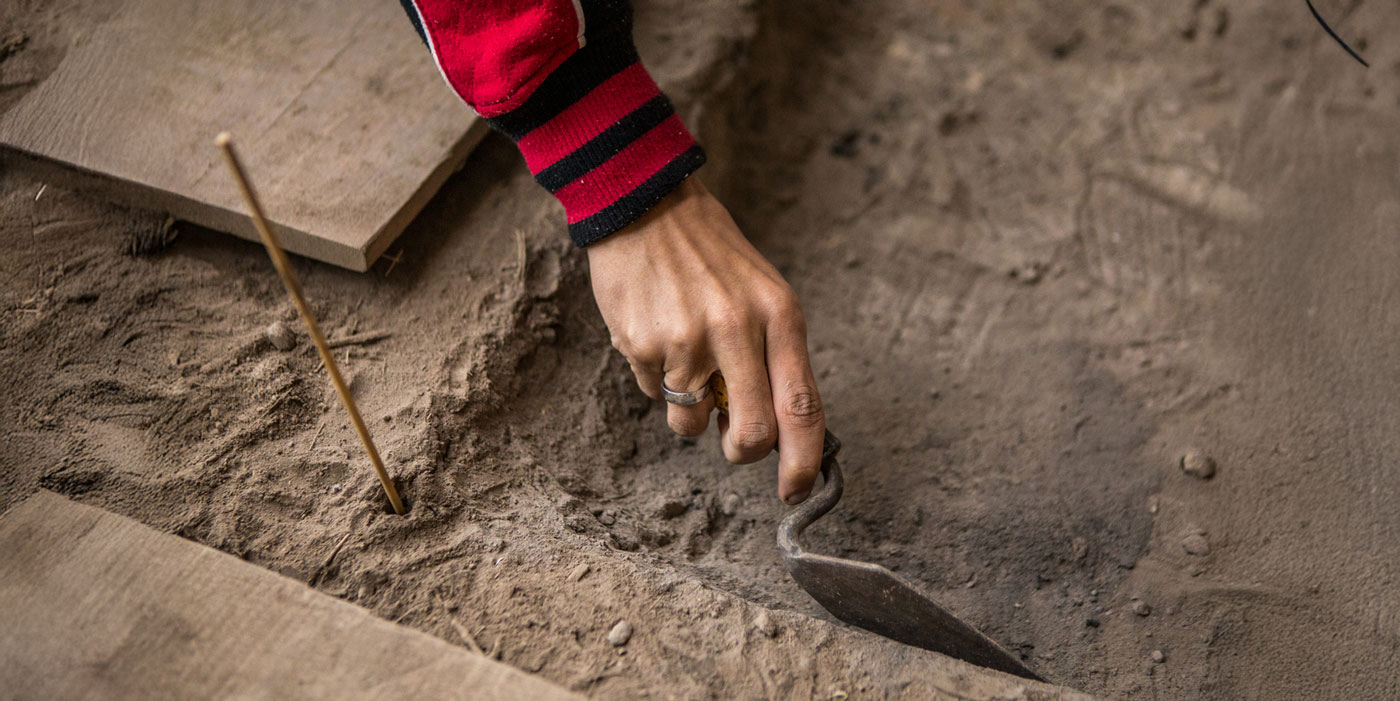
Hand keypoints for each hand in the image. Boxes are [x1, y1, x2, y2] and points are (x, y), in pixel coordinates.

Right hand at [587, 177, 824, 503]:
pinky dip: (655, 379)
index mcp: (780, 314)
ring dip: (687, 410)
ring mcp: (688, 339)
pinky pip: (653, 393)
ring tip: (682, 357)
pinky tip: (655, 333)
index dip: (803, 459)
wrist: (644, 202)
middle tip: (729, 441)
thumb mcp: (761, 291)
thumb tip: (778, 429)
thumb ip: (773, 355)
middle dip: (741, 450)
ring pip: (692, 423)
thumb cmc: (709, 253)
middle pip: (753, 431)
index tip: (797, 488)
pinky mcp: (644, 344)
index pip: (803, 406)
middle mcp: (739, 329)